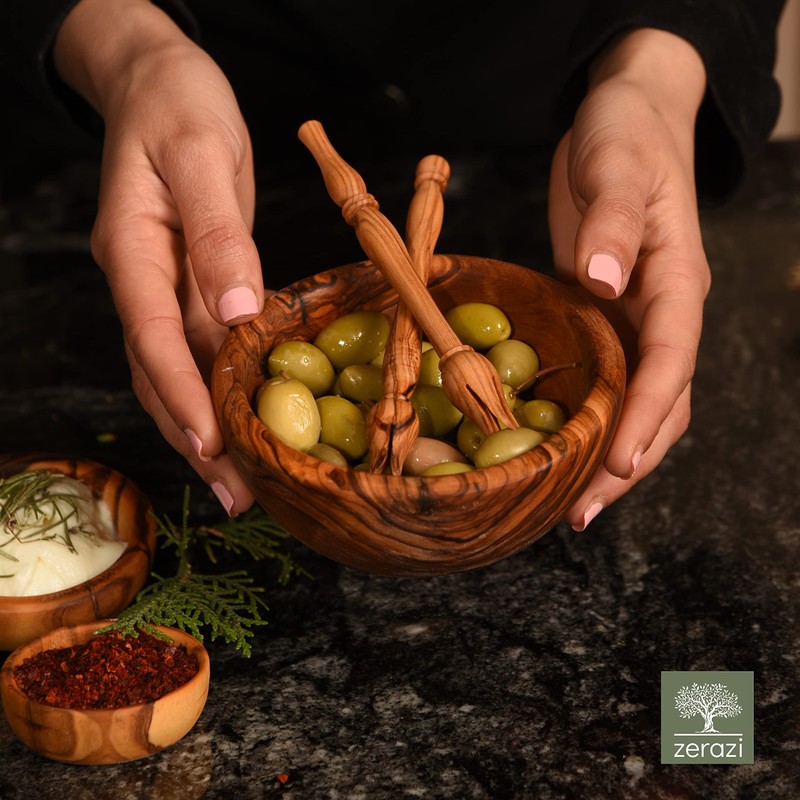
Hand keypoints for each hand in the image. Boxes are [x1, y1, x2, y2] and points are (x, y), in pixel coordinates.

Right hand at [54, 0, 263, 513]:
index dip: (181, 395)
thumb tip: (236, 311)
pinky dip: (217, 392)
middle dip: (194, 436)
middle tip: (234, 493)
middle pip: (160, 372)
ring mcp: (163, 286)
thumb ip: (217, 235)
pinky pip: (197, 349)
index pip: (154, 336)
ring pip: (175, 371)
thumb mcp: (202, 156)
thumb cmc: (179, 107)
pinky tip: (241, 424)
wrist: (161, 84)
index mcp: (134, 250)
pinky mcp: (190, 284)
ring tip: (239, 483)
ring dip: (203, 429)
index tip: (212, 446)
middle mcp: (141, 280)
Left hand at [547, 28, 710, 529]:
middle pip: (658, 401)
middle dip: (627, 461)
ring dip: (607, 453)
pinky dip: (587, 419)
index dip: (648, 415)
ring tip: (569, 502)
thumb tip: (604, 280)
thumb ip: (614, 222)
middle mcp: (662, 311)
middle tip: (582, 512)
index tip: (620, 462)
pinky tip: (556, 447)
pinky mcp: (603, 317)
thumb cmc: (627, 134)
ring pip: (633, 401)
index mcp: (677, 281)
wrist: (626, 119)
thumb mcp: (617, 165)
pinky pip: (603, 380)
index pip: (671, 360)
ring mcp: (633, 318)